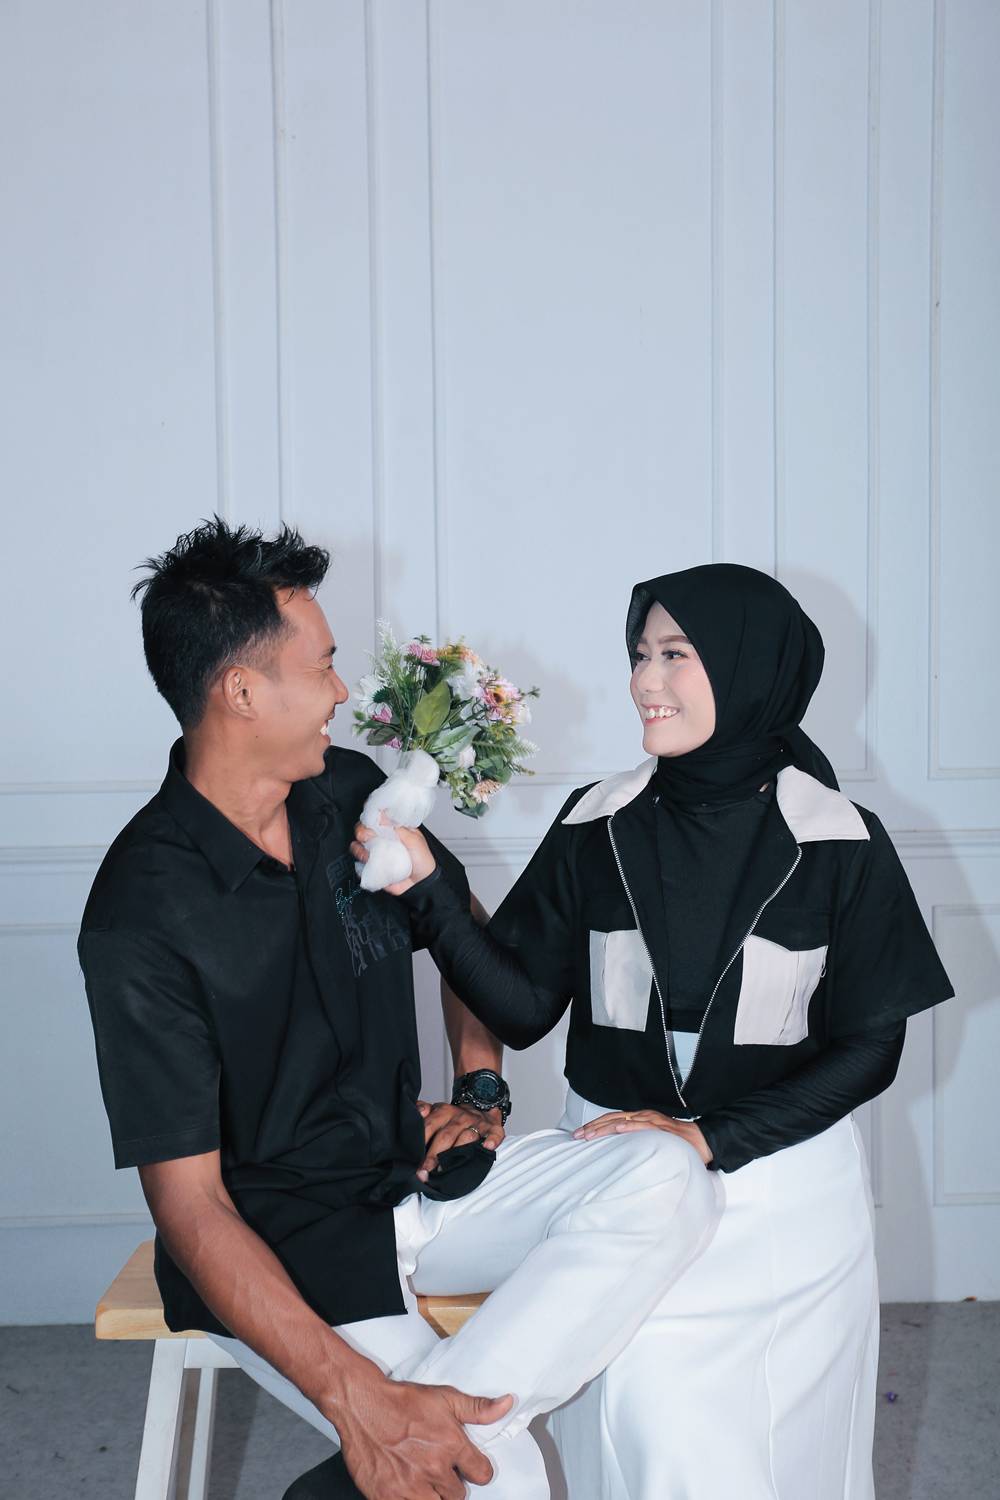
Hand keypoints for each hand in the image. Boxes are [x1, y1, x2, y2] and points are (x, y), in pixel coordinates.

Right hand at [333, 1370, 514, 1498]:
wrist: (362, 1405)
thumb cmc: (402, 1401)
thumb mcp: (444, 1397)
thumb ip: (478, 1407)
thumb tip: (507, 1404)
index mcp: (451, 1445)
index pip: (482, 1474)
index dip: (476, 1470)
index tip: (467, 1466)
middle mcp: (433, 1469)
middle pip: (458, 1495)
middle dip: (451, 1483)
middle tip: (438, 1468)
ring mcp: (410, 1487)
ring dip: (433, 1496)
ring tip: (423, 1478)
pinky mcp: (388, 1498)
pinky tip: (406, 1485)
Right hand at [352, 820, 436, 894]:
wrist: (422, 883)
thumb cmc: (423, 861)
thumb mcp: (414, 840)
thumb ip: (399, 828)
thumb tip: (382, 815)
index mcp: (393, 830)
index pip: (377, 819)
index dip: (370, 818)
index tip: (369, 821)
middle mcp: (383, 840)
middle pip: (364, 831)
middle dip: (361, 832)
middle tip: (367, 836)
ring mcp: (377, 853)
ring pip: (359, 846)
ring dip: (359, 847)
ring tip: (367, 852)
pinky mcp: (374, 866)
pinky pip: (361, 863)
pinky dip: (360, 861)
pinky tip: (367, 861)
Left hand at [415, 1100, 504, 1181]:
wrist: (481, 1107)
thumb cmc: (454, 1118)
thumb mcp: (435, 1112)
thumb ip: (422, 1113)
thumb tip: (416, 1114)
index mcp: (442, 1111)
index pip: (429, 1126)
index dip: (420, 1143)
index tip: (413, 1160)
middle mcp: (458, 1116)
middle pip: (445, 1136)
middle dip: (434, 1155)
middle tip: (425, 1171)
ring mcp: (476, 1122)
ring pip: (467, 1136)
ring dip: (457, 1152)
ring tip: (446, 1169)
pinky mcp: (492, 1128)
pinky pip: (493, 1134)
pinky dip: (491, 1140)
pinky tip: (486, 1147)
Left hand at [573, 1109, 712, 1164]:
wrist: (702, 1142)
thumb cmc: (676, 1145)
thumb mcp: (650, 1144)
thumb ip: (636, 1146)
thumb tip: (616, 1157)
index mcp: (639, 1119)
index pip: (611, 1120)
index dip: (594, 1126)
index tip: (578, 1135)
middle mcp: (643, 1116)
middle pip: (612, 1119)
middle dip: (593, 1127)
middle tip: (576, 1136)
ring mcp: (653, 1120)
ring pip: (623, 1121)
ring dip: (605, 1127)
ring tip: (589, 1134)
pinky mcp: (663, 1128)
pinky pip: (644, 1126)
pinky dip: (630, 1127)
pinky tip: (618, 1129)